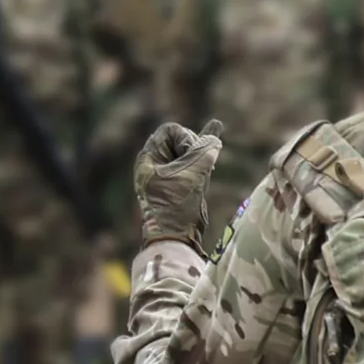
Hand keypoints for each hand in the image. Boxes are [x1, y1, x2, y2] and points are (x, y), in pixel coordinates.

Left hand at [135, 118, 224, 247]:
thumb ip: (206, 149)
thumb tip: (213, 136)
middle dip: (194, 147)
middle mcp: (155, 164)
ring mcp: (167, 174)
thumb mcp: (193, 172)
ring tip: (208, 168)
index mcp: (148, 158)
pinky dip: (204, 152)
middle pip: (179, 139)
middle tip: (200, 165)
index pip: (169, 131)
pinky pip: (193, 161)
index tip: (191, 154)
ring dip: (201, 155)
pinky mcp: (180, 183)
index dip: (185, 137)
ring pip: (188, 152)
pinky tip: (216, 127)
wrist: (175, 236)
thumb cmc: (178, 203)